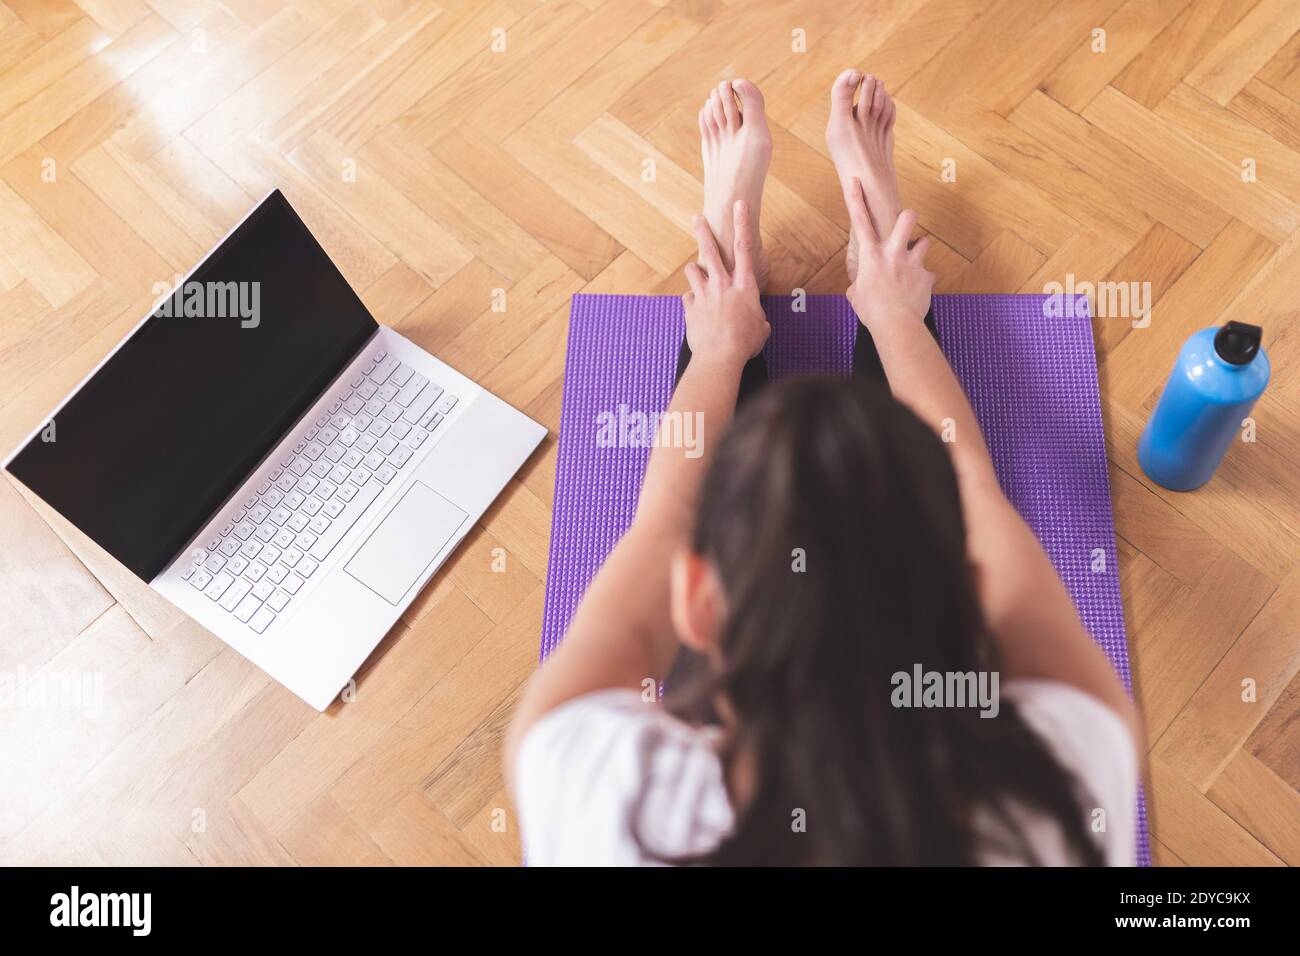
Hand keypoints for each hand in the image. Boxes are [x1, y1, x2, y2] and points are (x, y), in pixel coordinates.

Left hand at [682, 201, 768, 367]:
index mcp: (745, 287)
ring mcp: (705, 295)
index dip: (742, 224)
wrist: (720, 356)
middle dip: (703, 231)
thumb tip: (758, 322)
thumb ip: (758, 320)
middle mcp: (723, 285)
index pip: (745, 249)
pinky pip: (688, 297)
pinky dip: (691, 300)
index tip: (739, 205)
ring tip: (695, 272)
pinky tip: (694, 307)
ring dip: (694, 270)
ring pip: (693, 270)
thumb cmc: (745, 344)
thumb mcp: (761, 330)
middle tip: (697, 218)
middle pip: (710, 250)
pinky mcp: (691, 308)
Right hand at [844, 178, 934, 330]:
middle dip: (908, 215)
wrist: (896, 325)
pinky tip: (918, 292)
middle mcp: (893, 254)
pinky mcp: (927, 276)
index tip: (855, 181)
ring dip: (921, 248)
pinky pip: (928, 274)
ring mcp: (913, 263)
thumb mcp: (856, 296)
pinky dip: (924, 280)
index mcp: (871, 256)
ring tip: (915, 261)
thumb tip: (859, 285)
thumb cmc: (872, 312)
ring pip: (925, 242)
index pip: (860, 222)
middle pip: (907, 218)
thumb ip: (858, 284)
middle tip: (907, 222)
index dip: (857, 199)